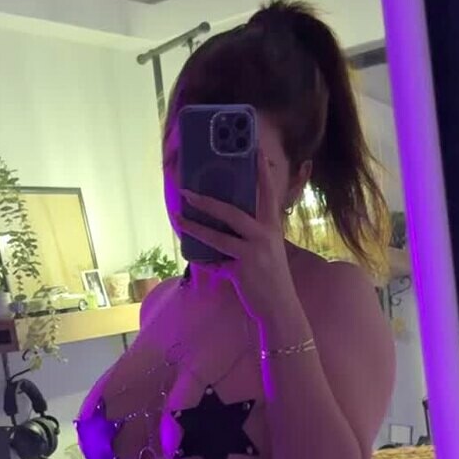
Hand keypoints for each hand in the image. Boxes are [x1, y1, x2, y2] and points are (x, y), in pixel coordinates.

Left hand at [177, 152, 297, 321]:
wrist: (280, 307)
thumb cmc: (271, 278)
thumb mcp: (267, 251)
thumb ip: (249, 236)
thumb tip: (221, 227)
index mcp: (272, 226)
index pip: (267, 193)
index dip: (261, 172)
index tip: (257, 151)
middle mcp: (265, 235)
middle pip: (233, 211)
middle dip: (208, 201)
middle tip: (187, 191)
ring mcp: (254, 251)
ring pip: (219, 234)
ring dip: (195, 226)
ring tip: (179, 217)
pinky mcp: (243, 269)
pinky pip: (215, 260)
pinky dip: (202, 257)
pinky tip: (190, 252)